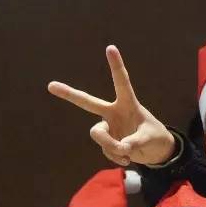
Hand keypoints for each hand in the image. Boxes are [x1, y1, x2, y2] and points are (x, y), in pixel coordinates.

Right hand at [47, 45, 175, 166]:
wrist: (154, 152)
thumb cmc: (155, 137)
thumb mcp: (150, 138)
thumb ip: (135, 141)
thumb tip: (120, 148)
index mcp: (128, 103)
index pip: (121, 82)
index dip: (116, 65)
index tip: (110, 47)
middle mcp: (113, 112)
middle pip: (88, 103)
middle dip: (69, 94)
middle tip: (51, 85)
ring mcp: (108, 127)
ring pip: (98, 134)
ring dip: (111, 146)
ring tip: (127, 152)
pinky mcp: (107, 141)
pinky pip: (105, 150)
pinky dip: (116, 157)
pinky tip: (127, 158)